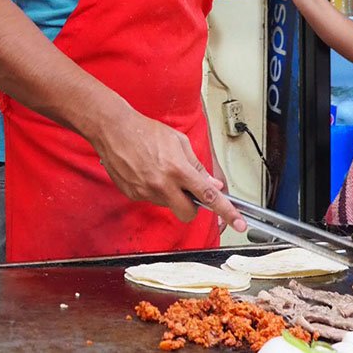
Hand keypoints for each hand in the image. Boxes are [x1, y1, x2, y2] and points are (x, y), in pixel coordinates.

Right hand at [91, 107, 246, 232]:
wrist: (114, 130)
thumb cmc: (145, 131)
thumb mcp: (178, 141)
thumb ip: (196, 166)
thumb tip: (212, 184)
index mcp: (178, 169)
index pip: (208, 196)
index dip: (227, 211)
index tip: (238, 222)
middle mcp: (163, 185)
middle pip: (188, 213)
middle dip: (192, 206)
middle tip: (187, 190)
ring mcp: (147, 192)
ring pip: (169, 205)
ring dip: (170, 194)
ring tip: (159, 170)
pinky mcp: (133, 195)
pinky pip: (151, 200)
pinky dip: (153, 190)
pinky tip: (146, 173)